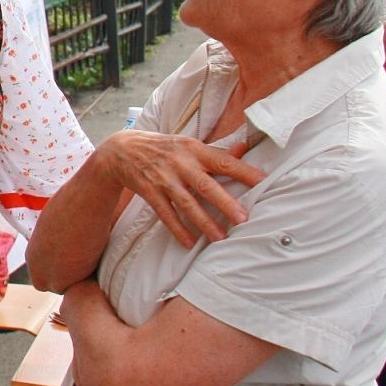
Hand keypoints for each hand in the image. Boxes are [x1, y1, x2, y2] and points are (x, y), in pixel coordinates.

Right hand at [91, 129, 265, 247]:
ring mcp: (163, 178)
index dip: (243, 171)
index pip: (223, 161)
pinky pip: (165, 213)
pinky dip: (177, 228)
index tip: (263, 182)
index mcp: (194, 149)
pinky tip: (189, 242)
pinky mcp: (148, 191)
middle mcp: (179, 163)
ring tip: (220, 238)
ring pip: (186, 203)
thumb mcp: (188, 144)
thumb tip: (245, 148)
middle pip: (205, 184)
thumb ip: (215, 152)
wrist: (121, 150)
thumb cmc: (164, 148)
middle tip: (242, 218)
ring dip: (203, 222)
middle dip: (224, 202)